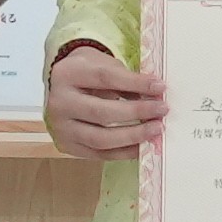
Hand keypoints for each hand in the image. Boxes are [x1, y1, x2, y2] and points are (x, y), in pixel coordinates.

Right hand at [46, 39, 164, 160]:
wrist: (63, 89)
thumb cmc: (89, 75)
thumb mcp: (105, 67)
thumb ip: (127, 81)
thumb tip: (157, 97)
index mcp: (67, 74)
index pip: (105, 78)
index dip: (135, 83)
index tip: (160, 87)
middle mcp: (59, 102)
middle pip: (101, 111)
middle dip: (136, 112)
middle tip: (162, 110)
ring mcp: (60, 127)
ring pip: (100, 138)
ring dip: (133, 136)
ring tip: (155, 129)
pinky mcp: (67, 146)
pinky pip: (99, 154)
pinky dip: (124, 152)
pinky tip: (141, 145)